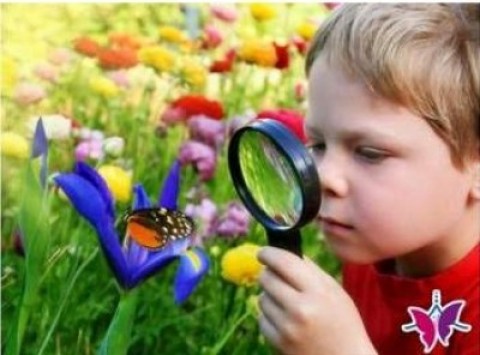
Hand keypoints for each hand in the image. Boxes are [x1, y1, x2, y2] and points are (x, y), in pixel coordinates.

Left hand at [257, 247, 376, 354]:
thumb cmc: (343, 322)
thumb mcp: (334, 291)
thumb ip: (310, 270)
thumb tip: (282, 252)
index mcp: (317, 292)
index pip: (283, 262)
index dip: (269, 253)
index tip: (264, 252)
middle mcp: (300, 309)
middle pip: (267, 278)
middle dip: (269, 274)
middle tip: (277, 277)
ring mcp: (287, 328)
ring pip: (262, 298)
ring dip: (270, 296)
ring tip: (288, 303)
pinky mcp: (278, 343)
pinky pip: (261, 318)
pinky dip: (270, 316)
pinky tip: (286, 320)